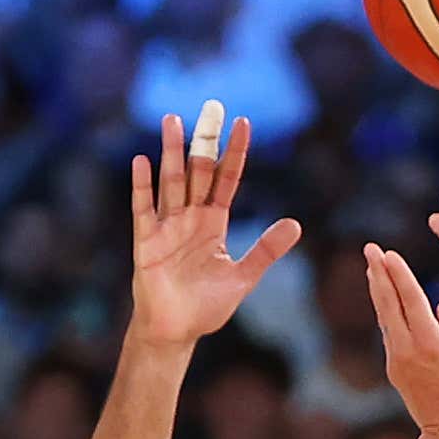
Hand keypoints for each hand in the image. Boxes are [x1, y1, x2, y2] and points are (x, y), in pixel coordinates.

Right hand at [122, 104, 299, 351]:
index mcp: (214, 223)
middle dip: (204, 140)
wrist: (176, 332)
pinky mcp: (147, 243)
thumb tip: (296, 224)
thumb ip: (265, 250)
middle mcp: (190, 219)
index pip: (227, 180)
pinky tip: (142, 162)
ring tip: (173, 120)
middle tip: (211, 106)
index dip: (235, 152)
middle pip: (199, 171)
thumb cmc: (206, 307)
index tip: (243, 123)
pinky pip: (144, 210)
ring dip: (172, 152)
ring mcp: (168, 228)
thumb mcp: (242, 277)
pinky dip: (142, 187)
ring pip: (172, 182)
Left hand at [362, 243, 438, 438]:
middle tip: (369, 249)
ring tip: (373, 268)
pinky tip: (386, 300)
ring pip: (384, 317)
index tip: (387, 253)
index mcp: (430, 343)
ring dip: (378, 291)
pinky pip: (389, 333)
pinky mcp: (395, 369)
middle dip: (378, 274)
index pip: (410, 299)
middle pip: (388, 304)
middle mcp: (407, 349)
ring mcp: (397, 361)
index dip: (398, 274)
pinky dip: (386, 312)